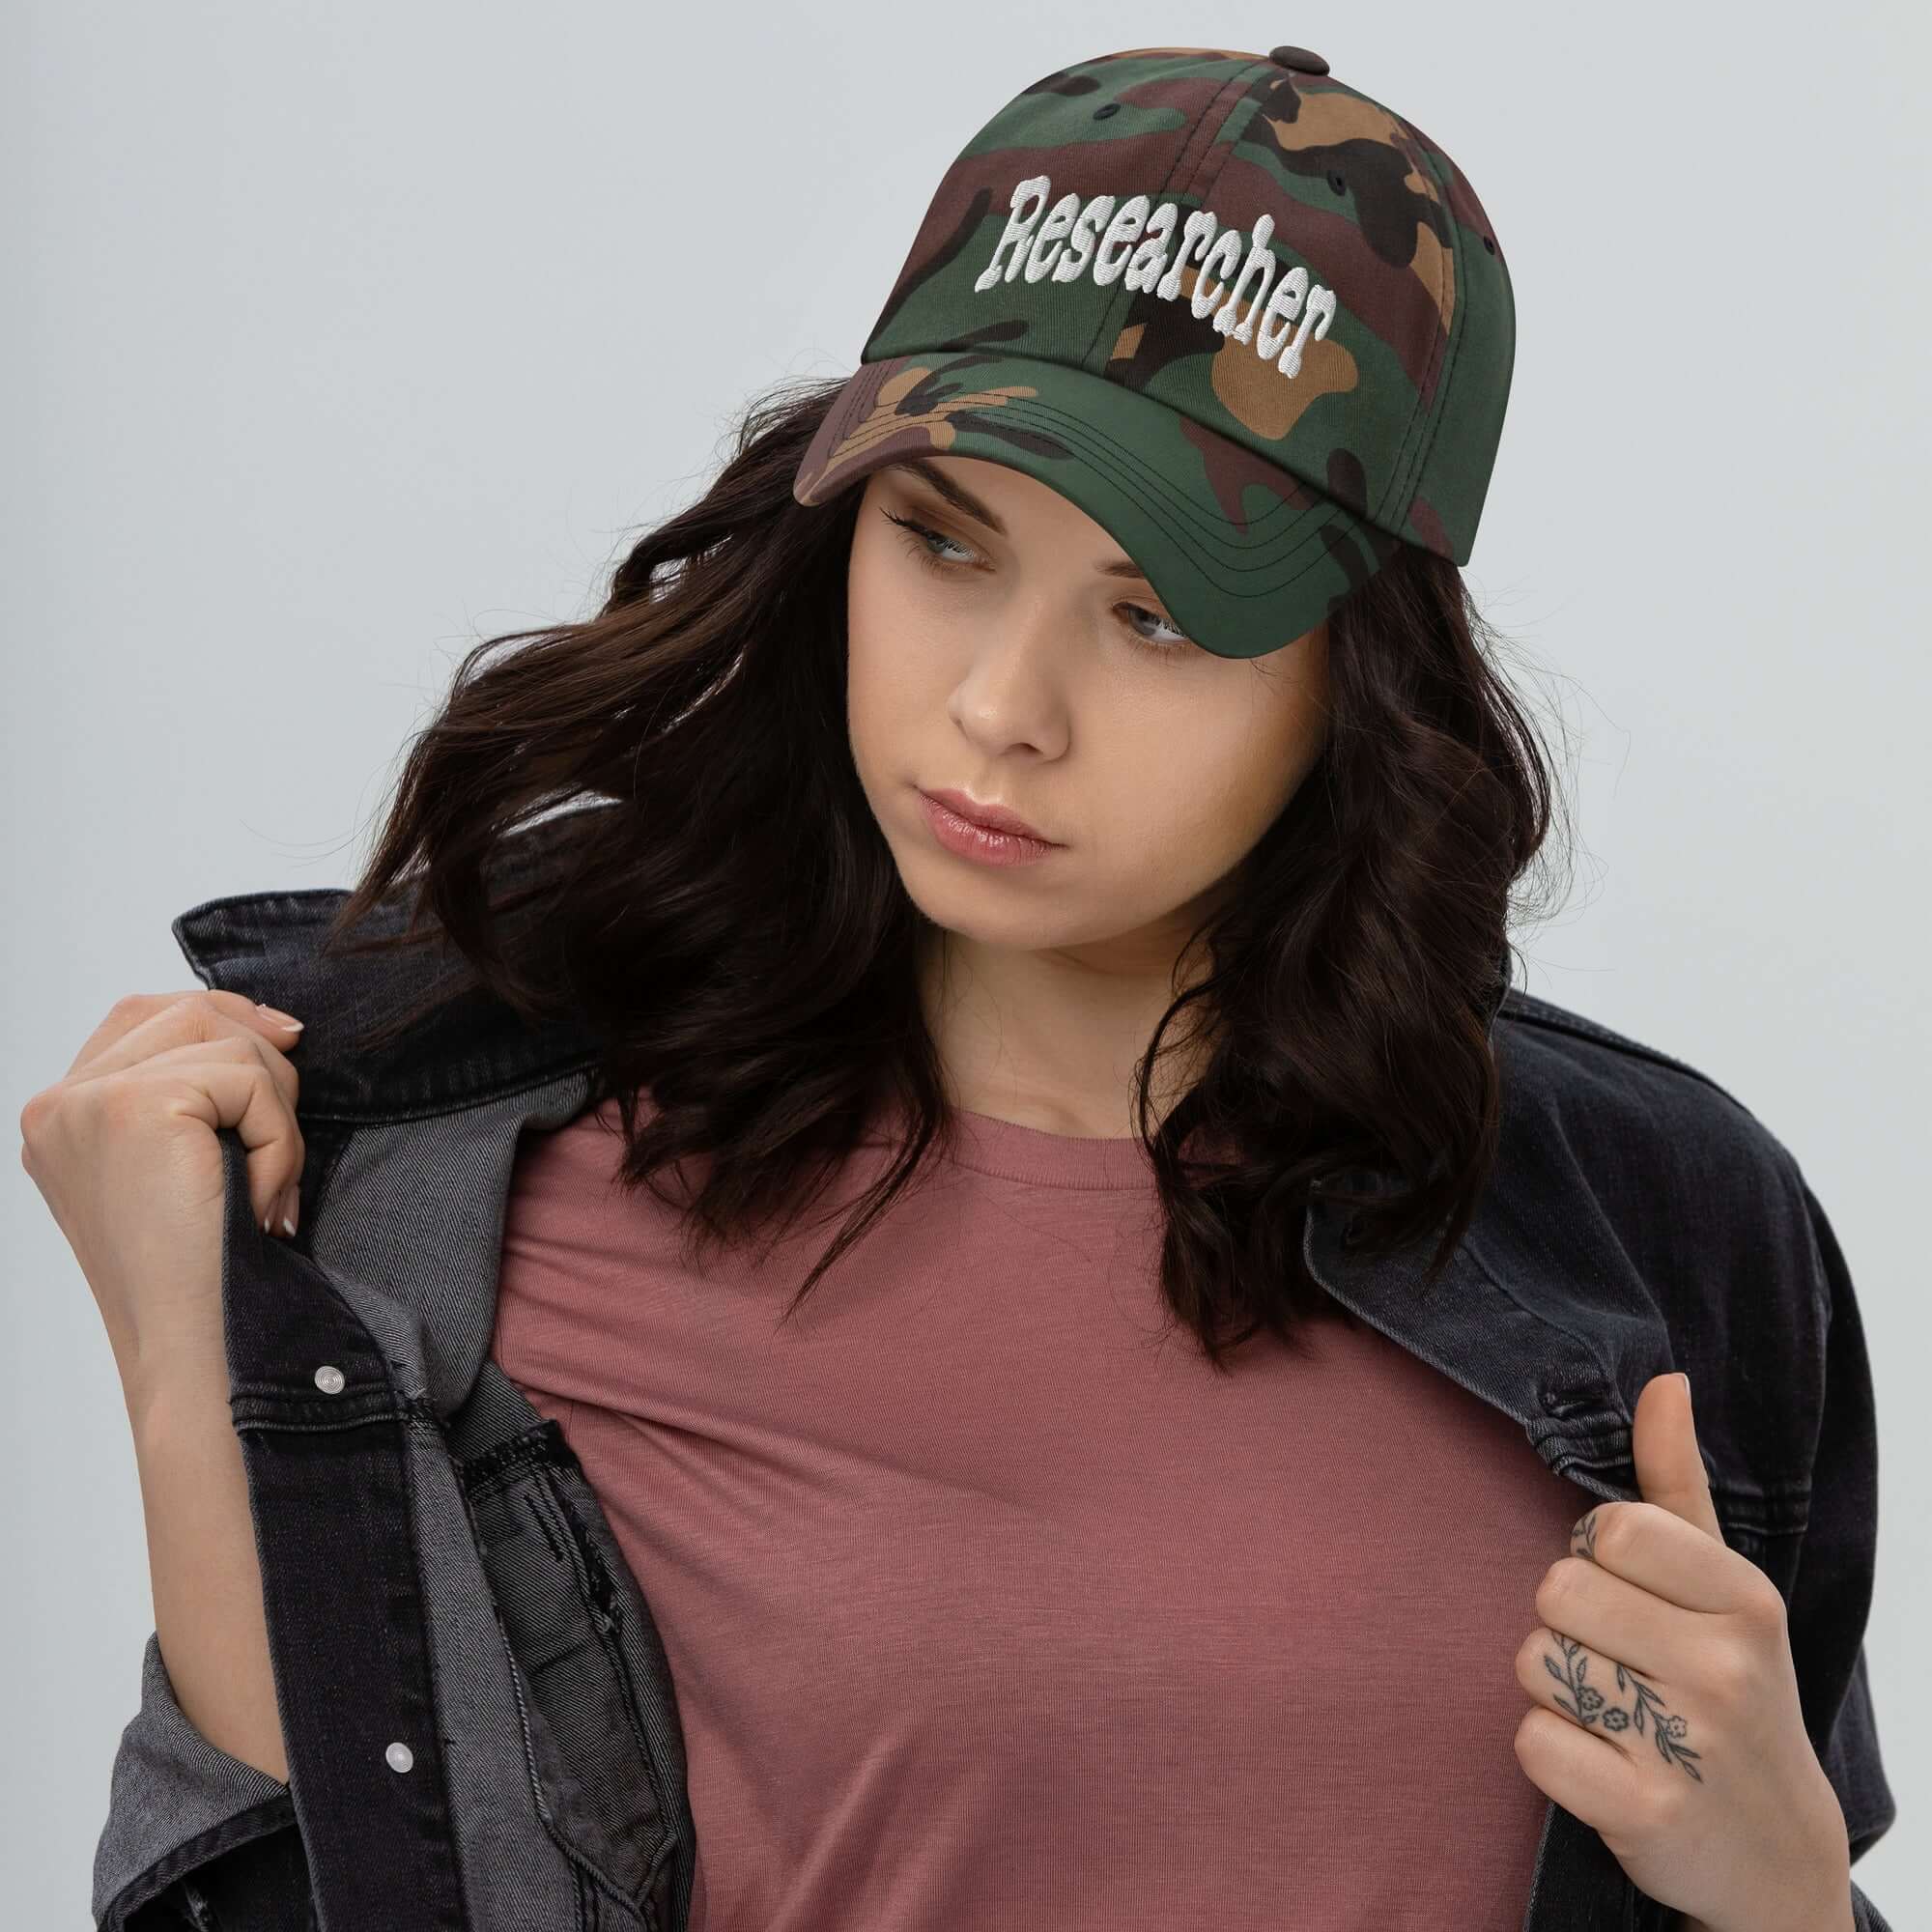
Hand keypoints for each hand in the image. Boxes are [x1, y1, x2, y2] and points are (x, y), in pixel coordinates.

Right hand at [18, 989, 307, 1400]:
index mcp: (60, 1119)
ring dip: (276, 1110)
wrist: (196, 1354)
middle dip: (261, 1061)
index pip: (145, 1016)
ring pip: (226, 1039)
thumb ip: (199, 1093)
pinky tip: (261, 1202)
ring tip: (268, 1188)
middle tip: (284, 1146)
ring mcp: (86, 1104)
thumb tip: (278, 1025)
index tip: (286, 1044)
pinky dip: (280, 1139)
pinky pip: (249, 1080)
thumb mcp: (186, 1167)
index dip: (225, 1018)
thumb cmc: (206, 1277)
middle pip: (186, 1010)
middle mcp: (57, 1106)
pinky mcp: (132, 1107)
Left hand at [1512, 1371, 1854, 1931]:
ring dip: (1556, 1690)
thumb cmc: (1733, 1692)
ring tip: (1616, 1717)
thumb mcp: (1724, 1587)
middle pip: (1557, 1592)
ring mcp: (1687, 1744)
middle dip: (1569, 1626)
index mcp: (1744, 1599)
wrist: (1776, 1854)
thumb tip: (1664, 1381)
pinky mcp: (1644, 1812)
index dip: (1598, 1560)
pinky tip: (1602, 1766)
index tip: (1636, 1599)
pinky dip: (1549, 1752)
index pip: (1609, 1529)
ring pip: (1534, 1662)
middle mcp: (1724, 1667)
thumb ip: (1677, 1482)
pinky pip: (1532, 1740)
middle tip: (1623, 1666)